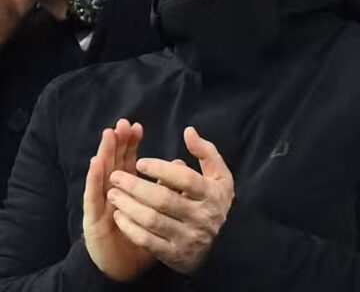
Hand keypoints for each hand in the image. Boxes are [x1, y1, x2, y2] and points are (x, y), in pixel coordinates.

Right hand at [83, 119, 155, 282]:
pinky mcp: (94, 219)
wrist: (127, 267)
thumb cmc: (145, 235)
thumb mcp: (161, 209)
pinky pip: (94, 197)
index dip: (131, 144)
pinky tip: (96, 164)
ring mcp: (102, 205)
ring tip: (108, 135)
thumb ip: (169, 185)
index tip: (137, 126)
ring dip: (105, 153)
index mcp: (129, 190)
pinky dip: (94, 179)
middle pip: (115, 163)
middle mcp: (114, 193)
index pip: (129, 161)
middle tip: (122, 123)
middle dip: (118, 143)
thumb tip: (180, 162)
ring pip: (103, 174)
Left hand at [107, 127, 234, 274]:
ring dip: (128, 206)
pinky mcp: (175, 254)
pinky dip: (130, 227)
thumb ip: (206, 152)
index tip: (140, 162)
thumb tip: (188, 131)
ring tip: (112, 193)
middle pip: (164, 200)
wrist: (220, 244)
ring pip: (152, 220)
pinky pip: (147, 241)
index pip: (186, 179)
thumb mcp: (220, 176)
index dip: (161, 169)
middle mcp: (202, 217)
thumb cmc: (213, 201)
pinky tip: (118, 215)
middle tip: (115, 177)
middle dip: (136, 187)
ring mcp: (188, 237)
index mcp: (213, 194)